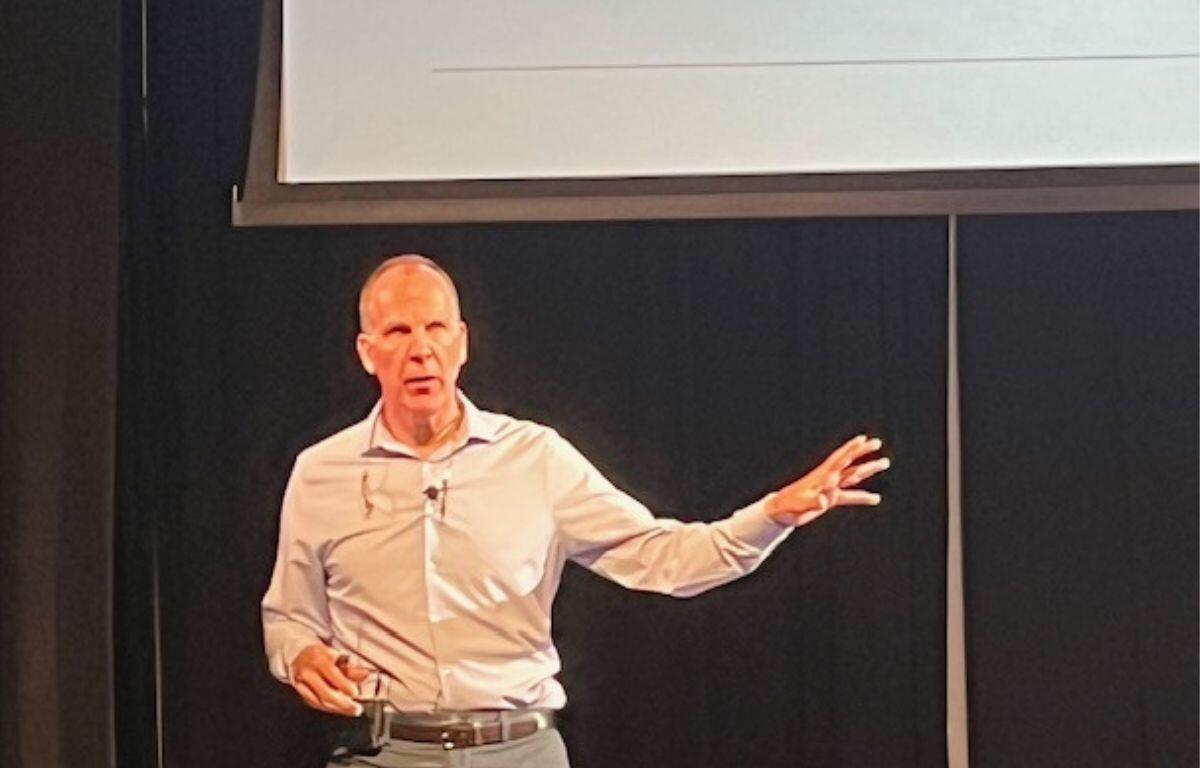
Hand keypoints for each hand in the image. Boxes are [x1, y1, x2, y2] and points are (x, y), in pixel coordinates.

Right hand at [289, 644, 371, 715]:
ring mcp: (301, 683)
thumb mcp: (337, 657)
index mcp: (320, 658)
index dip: (345, 686)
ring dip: (338, 708)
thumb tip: (366, 675)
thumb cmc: (322, 656)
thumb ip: (350, 669)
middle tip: (356, 708)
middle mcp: (308, 671)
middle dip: (343, 703)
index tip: (356, 693)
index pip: (333, 675)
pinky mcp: (300, 692)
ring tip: (352, 710)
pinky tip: (339, 708)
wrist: (299, 655)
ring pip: (320, 702)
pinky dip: (329, 708)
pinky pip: (315, 703)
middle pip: (326, 693)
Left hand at [766, 434, 889, 526]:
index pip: (839, 459)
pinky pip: (850, 496)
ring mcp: (830, 488)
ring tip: (885, 462)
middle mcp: (828, 479)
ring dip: (868, 469)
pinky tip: (876, 498)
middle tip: (877, 442)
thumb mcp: (801, 504)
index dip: (850, 448)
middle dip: (862, 452)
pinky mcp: (830, 499)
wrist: (779, 512)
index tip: (862, 438)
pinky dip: (863, 496)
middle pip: (849, 462)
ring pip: (853, 476)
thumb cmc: (788, 506)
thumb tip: (826, 499)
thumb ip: (814, 502)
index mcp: (821, 476)